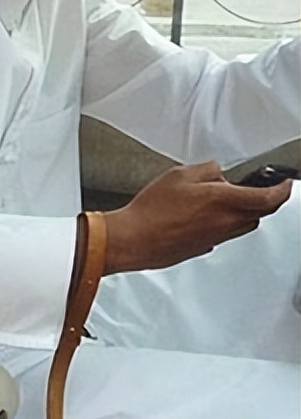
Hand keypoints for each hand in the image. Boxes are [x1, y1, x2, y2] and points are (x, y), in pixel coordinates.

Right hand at [102, 161, 292, 274]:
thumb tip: (218, 173)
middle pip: (260, 214)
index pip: (269, 198)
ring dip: (245, 213)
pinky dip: (222, 224)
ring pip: (243, 225)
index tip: (286, 184)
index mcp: (223, 202)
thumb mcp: (179, 175)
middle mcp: (225, 223)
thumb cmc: (151, 211)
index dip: (283, 190)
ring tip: (229, 202)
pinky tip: (203, 217)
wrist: (133, 240)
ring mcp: (214, 238)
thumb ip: (207, 170)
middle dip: (265, 201)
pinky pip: (222, 234)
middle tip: (260, 190)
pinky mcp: (201, 248)